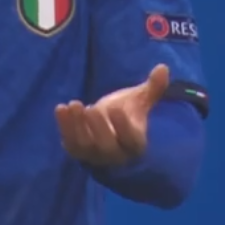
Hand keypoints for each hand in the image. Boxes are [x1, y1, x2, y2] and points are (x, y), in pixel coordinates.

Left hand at [55, 64, 169, 167]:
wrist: (107, 133)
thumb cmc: (125, 116)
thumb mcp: (139, 102)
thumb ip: (152, 88)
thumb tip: (163, 67)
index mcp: (134, 144)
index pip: (131, 140)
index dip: (124, 126)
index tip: (117, 108)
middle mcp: (115, 154)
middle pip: (107, 146)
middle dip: (99, 127)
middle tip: (93, 108)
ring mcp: (94, 156)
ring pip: (85, 146)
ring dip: (77, 126)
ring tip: (74, 104)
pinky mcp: (77, 153)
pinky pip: (70, 144)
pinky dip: (64, 127)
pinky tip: (61, 108)